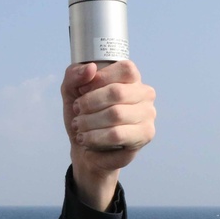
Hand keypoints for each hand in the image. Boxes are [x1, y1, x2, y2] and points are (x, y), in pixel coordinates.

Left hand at [61, 60, 155, 209]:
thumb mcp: (71, 90)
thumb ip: (74, 74)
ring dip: (89, 121)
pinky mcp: (145, 135)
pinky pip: (117, 134)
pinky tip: (85, 139)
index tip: (82, 90)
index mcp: (131, 78)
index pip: (125, 69)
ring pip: (115, 114)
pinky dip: (95, 137)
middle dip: (89, 103)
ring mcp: (148, 114)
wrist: (87, 150)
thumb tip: (91, 68)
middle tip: (77, 111)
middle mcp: (144, 94)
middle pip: (117, 92)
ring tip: (78, 126)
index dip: (100, 78)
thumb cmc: (84, 116)